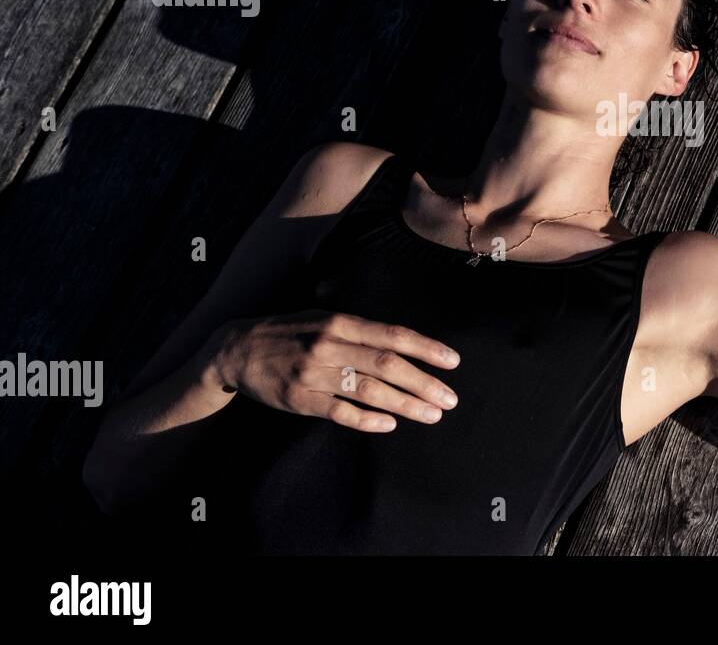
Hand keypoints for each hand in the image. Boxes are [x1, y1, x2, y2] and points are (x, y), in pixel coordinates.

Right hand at [207, 310, 459, 431]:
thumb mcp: (325, 318)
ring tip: (432, 414)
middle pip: (387, 365)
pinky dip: (367, 420)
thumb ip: (361, 330)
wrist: (238, 349)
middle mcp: (329, 345)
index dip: (426, 348)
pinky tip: (390, 425)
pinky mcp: (300, 399)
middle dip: (423, 383)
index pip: (393, 335)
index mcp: (341, 322)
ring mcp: (314, 373)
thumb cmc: (293, 332)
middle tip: (451, 398)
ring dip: (405, 404)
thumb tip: (405, 344)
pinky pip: (339, 412)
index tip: (453, 361)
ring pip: (369, 391)